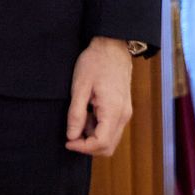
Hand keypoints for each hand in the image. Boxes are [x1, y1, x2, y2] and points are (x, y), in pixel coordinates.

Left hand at [67, 37, 133, 155]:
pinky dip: (99, 129)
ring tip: (80, 119)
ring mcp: (126, 112)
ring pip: (111, 139)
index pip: (101, 143)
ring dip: (93, 138)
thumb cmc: (95, 62)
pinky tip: (89, 114)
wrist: (113, 46)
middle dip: (88, 146)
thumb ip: (76, 114)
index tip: (68, 141)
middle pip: (108, 146)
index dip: (82, 147)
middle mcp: (124, 115)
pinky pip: (113, 129)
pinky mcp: (124, 109)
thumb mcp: (80, 87)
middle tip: (72, 135)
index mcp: (113, 110)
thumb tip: (72, 136)